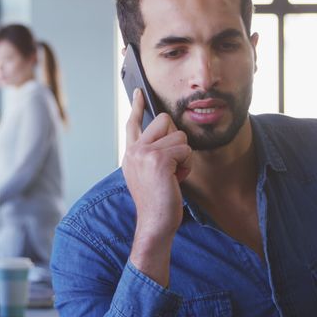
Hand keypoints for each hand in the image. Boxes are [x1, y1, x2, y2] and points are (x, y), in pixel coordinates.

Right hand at [122, 89, 191, 286]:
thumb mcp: (149, 174)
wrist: (155, 223)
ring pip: (179, 136)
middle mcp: (134, 150)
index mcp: (130, 153)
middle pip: (164, 120)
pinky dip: (187, 165)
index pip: (133, 123)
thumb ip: (153, 154)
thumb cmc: (157, 202)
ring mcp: (144, 153)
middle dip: (176, 139)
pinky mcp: (158, 160)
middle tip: (172, 163)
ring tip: (174, 175)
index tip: (139, 92)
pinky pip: (185, 150)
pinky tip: (177, 179)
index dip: (137, 106)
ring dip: (183, 156)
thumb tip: (170, 135)